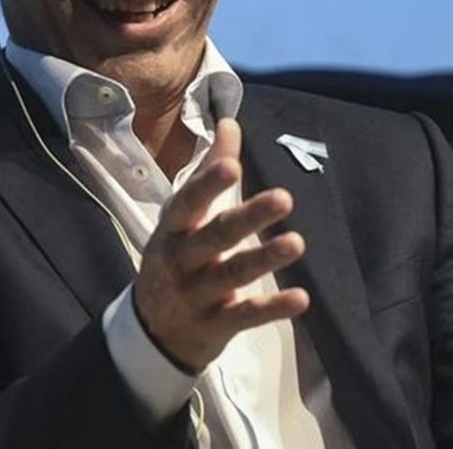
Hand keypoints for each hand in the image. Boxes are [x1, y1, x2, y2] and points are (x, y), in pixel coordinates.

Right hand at [134, 118, 309, 370]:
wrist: (151, 331)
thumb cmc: (176, 257)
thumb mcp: (183, 215)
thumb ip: (208, 169)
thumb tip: (230, 122)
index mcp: (174, 228)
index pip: (189, 201)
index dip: (208, 184)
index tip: (232, 165)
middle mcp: (180, 259)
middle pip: (215, 235)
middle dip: (248, 217)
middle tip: (284, 198)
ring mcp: (195, 295)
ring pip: (232, 275)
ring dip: (265, 258)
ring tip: (297, 242)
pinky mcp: (214, 325)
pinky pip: (244, 316)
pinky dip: (272, 309)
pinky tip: (301, 299)